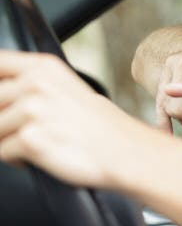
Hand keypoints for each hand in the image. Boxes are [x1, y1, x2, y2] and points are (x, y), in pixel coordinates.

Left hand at [0, 51, 167, 188]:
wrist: (125, 151)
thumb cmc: (99, 125)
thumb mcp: (65, 88)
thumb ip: (29, 84)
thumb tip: (0, 93)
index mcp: (43, 67)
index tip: (5, 101)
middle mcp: (35, 83)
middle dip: (3, 120)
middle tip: (28, 128)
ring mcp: (32, 110)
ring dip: (8, 140)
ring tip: (39, 141)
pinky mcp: (29, 138)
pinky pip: (2, 152)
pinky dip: (16, 159)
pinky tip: (40, 154)